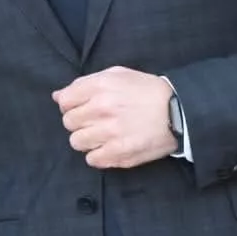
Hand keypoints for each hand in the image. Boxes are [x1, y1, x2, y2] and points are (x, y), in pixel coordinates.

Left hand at [53, 67, 175, 169]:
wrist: (179, 112)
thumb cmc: (147, 91)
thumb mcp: (117, 75)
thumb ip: (84, 83)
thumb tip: (57, 96)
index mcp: (100, 87)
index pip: (65, 101)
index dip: (71, 106)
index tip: (82, 108)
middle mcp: (101, 109)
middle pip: (68, 123)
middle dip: (79, 122)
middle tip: (95, 122)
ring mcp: (110, 133)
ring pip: (77, 142)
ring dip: (87, 140)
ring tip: (102, 136)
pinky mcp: (120, 153)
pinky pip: (92, 160)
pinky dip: (98, 155)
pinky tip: (110, 147)